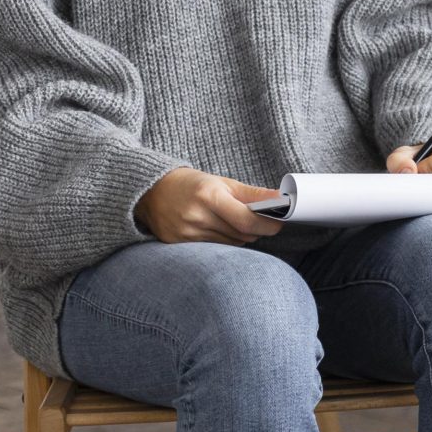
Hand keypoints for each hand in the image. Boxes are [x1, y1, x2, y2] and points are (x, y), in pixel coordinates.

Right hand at [136, 167, 281, 244]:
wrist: (151, 191)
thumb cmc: (191, 184)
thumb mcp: (223, 182)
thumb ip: (253, 194)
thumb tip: (281, 199)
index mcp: (209, 196)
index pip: (247, 220)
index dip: (268, 224)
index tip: (280, 223)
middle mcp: (196, 217)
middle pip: (241, 234)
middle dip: (256, 229)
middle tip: (260, 219)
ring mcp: (185, 233)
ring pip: (230, 244)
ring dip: (240, 235)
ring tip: (233, 221)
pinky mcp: (177, 244)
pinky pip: (213, 248)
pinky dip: (222, 241)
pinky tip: (217, 229)